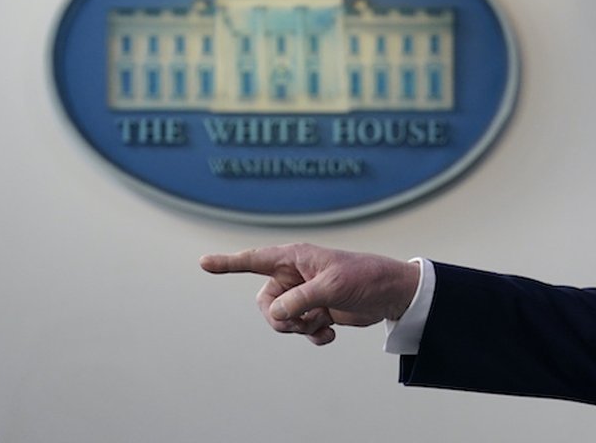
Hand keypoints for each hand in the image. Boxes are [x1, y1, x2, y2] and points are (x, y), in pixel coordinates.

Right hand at [199, 243, 419, 345]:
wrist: (392, 294)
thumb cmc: (365, 278)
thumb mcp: (331, 287)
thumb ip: (299, 300)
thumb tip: (274, 313)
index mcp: (296, 258)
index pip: (255, 260)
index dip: (228, 263)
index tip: (203, 262)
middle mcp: (296, 275)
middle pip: (265, 302)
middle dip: (280, 318)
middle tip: (302, 321)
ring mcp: (305, 294)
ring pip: (281, 319)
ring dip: (298, 327)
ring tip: (321, 323)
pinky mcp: (317, 311)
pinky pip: (299, 329)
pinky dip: (311, 335)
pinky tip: (329, 335)